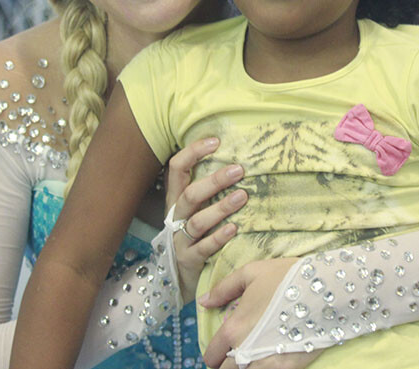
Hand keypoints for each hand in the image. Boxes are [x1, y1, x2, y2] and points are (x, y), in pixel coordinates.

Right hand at [166, 138, 247, 301]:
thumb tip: (240, 161)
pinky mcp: (188, 260)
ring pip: (197, 220)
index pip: (177, 168)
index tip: (216, 141)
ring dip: (220, 207)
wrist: (183, 278)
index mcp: (177, 199)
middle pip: (190, 194)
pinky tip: (234, 228)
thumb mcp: (198, 210)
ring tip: (243, 196)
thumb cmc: (198, 236)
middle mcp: (175, 217)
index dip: (193, 152)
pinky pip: (203, 247)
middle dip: (214, 180)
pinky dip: (218, 237)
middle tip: (239, 169)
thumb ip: (211, 190)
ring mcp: (180, 239)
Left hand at [200, 258, 324, 368]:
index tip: (223, 349)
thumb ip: (223, 288)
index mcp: (233, 329)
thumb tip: (203, 302)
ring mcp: (266, 363)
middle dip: (228, 365)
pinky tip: (270, 359)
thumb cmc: (287, 277)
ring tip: (254, 357)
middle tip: (238, 355)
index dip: (214, 354)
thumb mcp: (251, 273)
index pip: (211, 356)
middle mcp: (245, 351)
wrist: (327, 290)